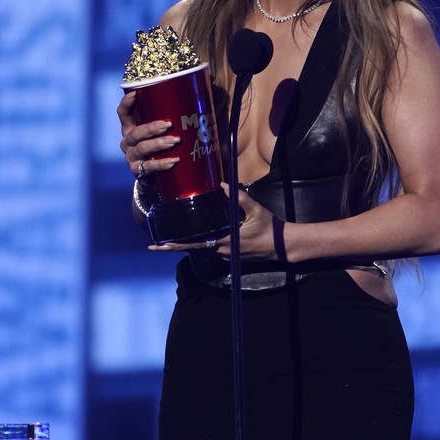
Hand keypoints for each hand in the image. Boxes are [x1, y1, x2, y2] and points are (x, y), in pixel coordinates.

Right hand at [117, 90, 180, 178]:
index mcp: (130, 128)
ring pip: (142, 148)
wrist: (154, 177)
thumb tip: (194, 100)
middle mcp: (127, 142)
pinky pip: (149, 167)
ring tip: (175, 141)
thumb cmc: (160, 147)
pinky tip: (174, 160)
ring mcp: (131, 157)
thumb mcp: (159, 132)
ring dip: (159, 144)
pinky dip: (162, 163)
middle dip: (152, 128)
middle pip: (136, 132)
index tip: (136, 93)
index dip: (127, 103)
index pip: (123, 113)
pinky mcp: (137, 171)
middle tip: (168, 124)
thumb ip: (167, 118)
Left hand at [147, 183, 286, 259]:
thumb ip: (238, 197)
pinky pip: (213, 247)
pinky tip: (200, 233)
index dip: (174, 245)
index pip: (194, 244)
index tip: (158, 246)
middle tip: (155, 244)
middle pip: (194, 247)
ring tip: (173, 235)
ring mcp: (227, 255)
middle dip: (175, 245)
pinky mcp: (231, 255)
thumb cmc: (270, 228)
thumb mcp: (255, 209)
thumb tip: (223, 184)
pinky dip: (204, 240)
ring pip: (204, 247)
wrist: (283, 246)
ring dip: (191, 241)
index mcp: (225, 241)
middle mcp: (223, 251)